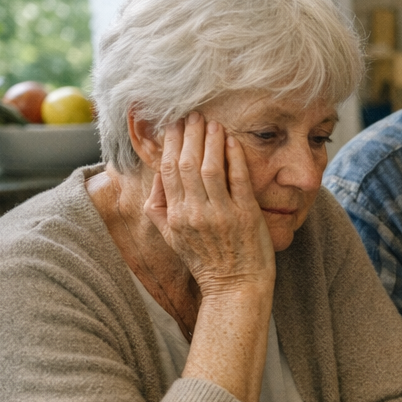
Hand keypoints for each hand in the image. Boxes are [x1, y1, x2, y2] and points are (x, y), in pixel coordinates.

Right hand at [144, 113, 274, 297]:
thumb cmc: (206, 261)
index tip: (174, 125)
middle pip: (186, 163)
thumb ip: (158, 208)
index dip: (170, 143)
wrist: (235, 287)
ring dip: (210, 140)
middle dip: (189, 134)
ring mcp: (220, 214)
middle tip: (194, 114)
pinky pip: (237, 178)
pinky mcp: (245, 215)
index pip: (168, 170)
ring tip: (212, 122)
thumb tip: (156, 176)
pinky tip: (232, 140)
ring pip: (209, 167)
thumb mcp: (172, 238)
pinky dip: (233, 156)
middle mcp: (194, 213)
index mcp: (174, 216)